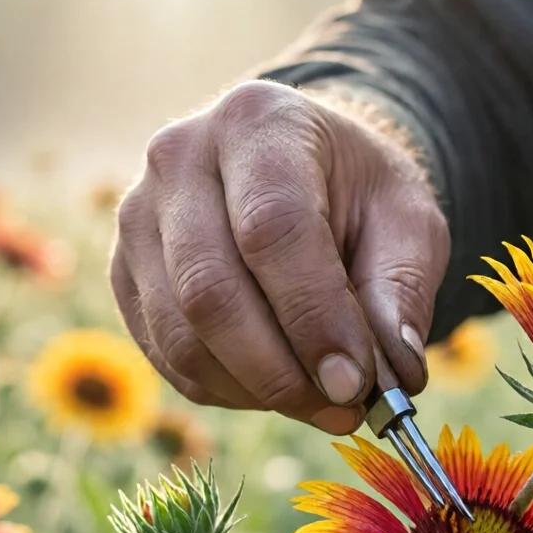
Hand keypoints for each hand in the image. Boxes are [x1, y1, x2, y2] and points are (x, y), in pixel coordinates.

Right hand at [111, 81, 448, 428]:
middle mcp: (178, 159)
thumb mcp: (408, 223)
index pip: (272, 229)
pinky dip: (229, 391)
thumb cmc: (358, 197)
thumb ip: (403, 292)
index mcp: (257, 123)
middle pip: (210, 290)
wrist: (301, 173)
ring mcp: (138, 218)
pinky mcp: (125, 274)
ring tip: (322, 403)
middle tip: (345, 409)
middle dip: (282, 372)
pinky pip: (168, 359)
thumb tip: (393, 374)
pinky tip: (278, 386)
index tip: (356, 383)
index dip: (313, 316)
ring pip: (181, 336)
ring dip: (257, 391)